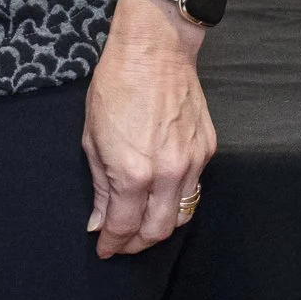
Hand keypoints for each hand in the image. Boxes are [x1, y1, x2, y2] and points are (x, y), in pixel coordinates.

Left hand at [82, 0, 216, 258]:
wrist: (154, 50)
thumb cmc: (115, 86)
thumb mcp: (92, 136)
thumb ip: (100, 184)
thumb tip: (99, 221)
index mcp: (133, 171)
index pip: (124, 225)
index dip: (112, 243)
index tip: (104, 249)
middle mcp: (167, 174)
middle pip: (158, 231)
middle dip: (137, 244)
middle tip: (121, 244)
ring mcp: (192, 163)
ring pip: (181, 215)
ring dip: (160, 228)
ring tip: (141, 227)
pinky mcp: (207, 151)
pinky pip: (195, 190)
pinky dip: (177, 201)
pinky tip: (161, 198)